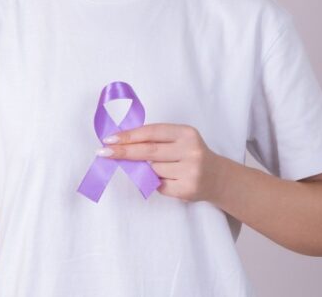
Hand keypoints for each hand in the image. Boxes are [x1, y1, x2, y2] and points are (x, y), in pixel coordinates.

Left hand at [96, 123, 229, 202]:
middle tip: (104, 152)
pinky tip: (167, 179)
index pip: (152, 132)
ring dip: (146, 170)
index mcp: (186, 133)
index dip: (129, 136)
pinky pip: (158, 185)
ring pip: (153, 170)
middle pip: (149, 151)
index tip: (110, 139)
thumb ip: (157, 140)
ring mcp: (190, 171)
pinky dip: (155, 182)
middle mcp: (190, 150)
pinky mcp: (187, 189)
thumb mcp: (180, 140)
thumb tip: (122, 144)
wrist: (218, 178)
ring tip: (157, 169)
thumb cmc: (191, 155)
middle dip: (124, 152)